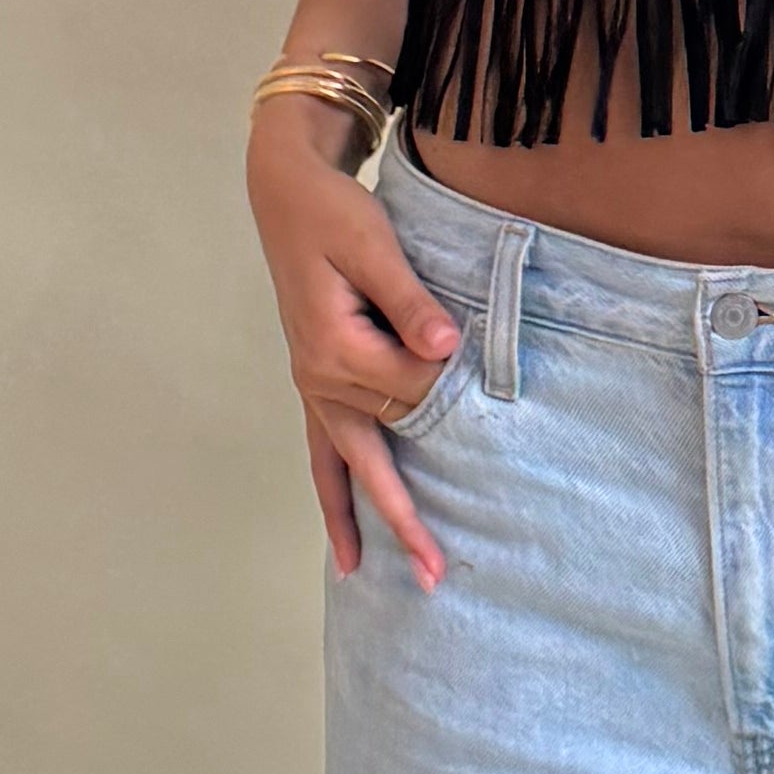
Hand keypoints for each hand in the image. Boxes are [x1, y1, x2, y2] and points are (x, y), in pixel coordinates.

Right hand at [248, 101, 464, 588]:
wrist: (287, 194)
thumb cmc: (333, 213)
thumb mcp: (373, 244)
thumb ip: (409, 299)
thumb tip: (447, 348)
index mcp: (335, 348)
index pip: (411, 391)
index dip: (450, 390)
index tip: (486, 379)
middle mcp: (319, 379)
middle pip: (379, 454)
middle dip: (409, 518)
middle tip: (442, 577)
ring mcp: (314, 387)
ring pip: (348, 469)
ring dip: (375, 522)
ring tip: (399, 579)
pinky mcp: (317, 384)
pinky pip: (323, 459)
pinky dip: (337, 502)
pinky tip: (348, 549)